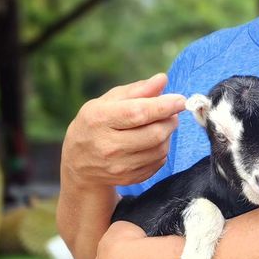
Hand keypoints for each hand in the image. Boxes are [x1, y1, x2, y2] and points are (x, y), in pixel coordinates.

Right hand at [63, 73, 185, 186]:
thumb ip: (137, 90)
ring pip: (160, 149)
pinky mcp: (128, 179)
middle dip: (170, 120)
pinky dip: (162, 150)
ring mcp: (117, 166)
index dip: (164, 106)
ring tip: (160, 125)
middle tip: (171, 112)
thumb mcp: (109, 101)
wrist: (77, 163)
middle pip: (154, 133)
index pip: (138, 113)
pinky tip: (152, 142)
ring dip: (168, 134)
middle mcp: (107, 145)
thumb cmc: (97, 123)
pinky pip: (159, 163)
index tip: (181, 100)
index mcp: (100, 119)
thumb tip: (162, 79)